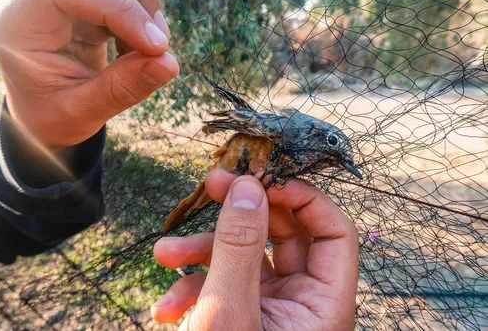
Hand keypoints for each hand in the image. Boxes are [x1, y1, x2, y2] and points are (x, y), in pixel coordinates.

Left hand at [0, 0, 178, 148]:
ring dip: (142, 13)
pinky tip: (139, 51)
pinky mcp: (84, 7)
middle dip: (136, 6)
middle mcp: (37, 2)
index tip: (157, 45)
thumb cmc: (51, 119)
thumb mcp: (81, 114)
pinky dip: (140, 22)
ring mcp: (62, 2)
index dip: (120, 10)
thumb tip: (169, 65)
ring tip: (152, 52)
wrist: (41, 121)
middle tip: (160, 46)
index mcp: (20, 24)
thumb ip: (122, 89)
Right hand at [152, 169, 358, 329]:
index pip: (335, 233)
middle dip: (241, 214)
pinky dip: (193, 287)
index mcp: (324, 306)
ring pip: (246, 258)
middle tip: (209, 187)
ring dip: (202, 251)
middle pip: (283, 236)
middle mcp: (303, 304)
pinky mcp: (242, 316)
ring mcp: (271, 310)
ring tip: (162, 255)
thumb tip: (250, 186)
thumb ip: (239, 246)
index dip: (303, 199)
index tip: (262, 180)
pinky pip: (224, 284)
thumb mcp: (228, 310)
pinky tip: (164, 310)